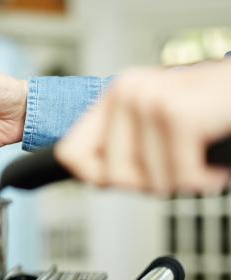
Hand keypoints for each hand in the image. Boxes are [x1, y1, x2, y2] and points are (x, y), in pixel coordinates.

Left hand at [56, 61, 230, 194]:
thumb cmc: (213, 113)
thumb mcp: (156, 128)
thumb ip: (120, 150)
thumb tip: (89, 177)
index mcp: (114, 96)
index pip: (69, 152)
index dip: (92, 177)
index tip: (116, 180)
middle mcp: (126, 93)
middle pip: (109, 176)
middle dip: (148, 182)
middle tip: (177, 163)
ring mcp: (148, 101)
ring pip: (147, 182)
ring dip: (181, 180)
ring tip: (198, 156)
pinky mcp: (176, 114)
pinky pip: (180, 178)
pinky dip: (205, 180)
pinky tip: (214, 162)